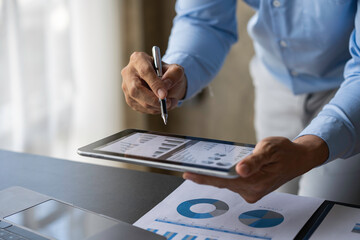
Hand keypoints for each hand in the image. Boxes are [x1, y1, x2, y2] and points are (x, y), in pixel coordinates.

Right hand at [121, 52, 186, 113]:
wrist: (164, 81)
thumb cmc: (168, 73)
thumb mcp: (176, 70)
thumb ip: (173, 75)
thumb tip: (165, 87)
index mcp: (139, 59)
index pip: (145, 71)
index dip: (154, 84)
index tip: (164, 95)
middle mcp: (128, 72)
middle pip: (135, 89)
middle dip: (152, 99)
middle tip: (167, 103)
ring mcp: (126, 87)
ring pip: (139, 101)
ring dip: (157, 106)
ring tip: (170, 102)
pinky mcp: (129, 99)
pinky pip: (141, 108)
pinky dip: (154, 109)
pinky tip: (162, 104)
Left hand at [183, 135, 328, 202]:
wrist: (298, 159)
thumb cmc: (285, 152)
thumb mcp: (269, 149)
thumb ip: (254, 160)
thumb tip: (241, 170)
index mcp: (256, 182)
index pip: (224, 180)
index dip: (205, 177)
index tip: (188, 173)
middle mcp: (252, 191)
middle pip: (223, 183)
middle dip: (205, 175)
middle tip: (186, 167)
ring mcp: (252, 191)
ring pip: (227, 183)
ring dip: (214, 175)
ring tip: (197, 166)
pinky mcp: (251, 189)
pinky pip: (233, 182)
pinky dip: (224, 176)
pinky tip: (216, 168)